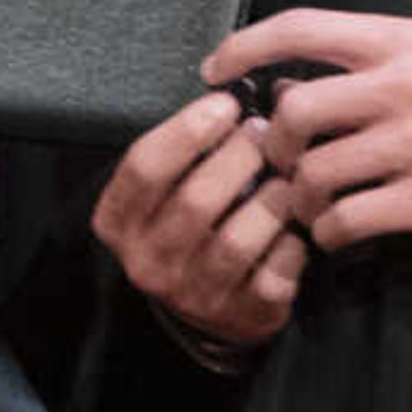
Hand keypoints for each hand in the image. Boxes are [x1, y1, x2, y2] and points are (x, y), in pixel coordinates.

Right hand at [88, 90, 309, 350]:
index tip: (225, 104)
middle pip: (195, 200)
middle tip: (265, 134)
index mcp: (117, 222)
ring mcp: (191, 295)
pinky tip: (295, 228)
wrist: (202, 308)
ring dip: (272, 200)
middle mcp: (146, 263)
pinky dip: (291, 245)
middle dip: (239, 157)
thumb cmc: (188, 225)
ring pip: (237, 240)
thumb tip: (236, 95)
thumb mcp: (165, 188)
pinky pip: (272, 275)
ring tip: (286, 178)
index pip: (144, 166)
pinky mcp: (237, 316)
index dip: (189, 129)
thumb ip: (185, 148)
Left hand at [211, 8, 411, 252]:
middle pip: (295, 111)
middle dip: (272, 145)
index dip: (245, 44)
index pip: (302, 26)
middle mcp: (404, 87)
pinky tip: (335, 231)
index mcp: (399, 42)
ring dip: (298, 198)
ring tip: (309, 204)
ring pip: (313, 174)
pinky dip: (326, 233)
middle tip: (277, 161)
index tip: (214, 70)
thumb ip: (356, 66)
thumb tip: (277, 88)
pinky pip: (344, 221)